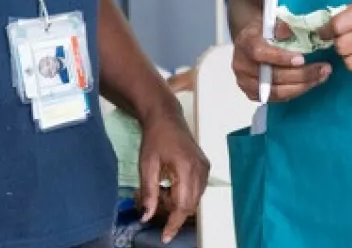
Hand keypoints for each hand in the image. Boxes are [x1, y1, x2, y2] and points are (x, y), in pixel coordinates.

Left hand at [135, 107, 208, 243]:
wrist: (166, 117)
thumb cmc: (154, 138)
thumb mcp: (146, 165)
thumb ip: (148, 192)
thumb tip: (146, 216)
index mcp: (186, 169)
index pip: (183, 205)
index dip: (174, 224)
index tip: (165, 237)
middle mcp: (200, 170)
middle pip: (190, 205)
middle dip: (173, 212)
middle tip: (156, 202)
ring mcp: (205, 168)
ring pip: (194, 199)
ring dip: (178, 203)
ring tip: (162, 190)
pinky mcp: (205, 166)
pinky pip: (197, 189)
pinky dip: (184, 194)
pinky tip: (170, 185)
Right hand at [231, 22, 329, 102]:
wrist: (250, 44)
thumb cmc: (263, 32)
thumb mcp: (271, 22)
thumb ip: (281, 26)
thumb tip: (292, 31)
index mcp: (245, 43)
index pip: (259, 53)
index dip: (280, 58)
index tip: (302, 59)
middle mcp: (242, 66)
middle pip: (272, 76)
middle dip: (301, 74)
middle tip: (323, 69)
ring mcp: (246, 83)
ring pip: (276, 91)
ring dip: (302, 86)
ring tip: (321, 76)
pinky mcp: (252, 94)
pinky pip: (277, 98)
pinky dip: (295, 91)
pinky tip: (311, 83)